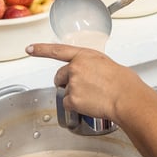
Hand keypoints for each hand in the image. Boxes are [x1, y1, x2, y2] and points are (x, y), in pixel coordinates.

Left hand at [26, 43, 148, 123]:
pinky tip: (89, 105)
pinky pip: (68, 105)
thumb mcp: (108, 65)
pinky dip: (76, 108)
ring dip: (75, 96)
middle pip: (59, 76)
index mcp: (85, 55)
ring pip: (65, 92)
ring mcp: (72, 83)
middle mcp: (75, 67)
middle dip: (66, 83)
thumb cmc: (124, 83)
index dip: (41, 49)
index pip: (57, 50)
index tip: (29, 48)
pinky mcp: (71, 99)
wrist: (127, 98)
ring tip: (93, 97)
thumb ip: (93, 66)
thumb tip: (93, 75)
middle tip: (84, 89)